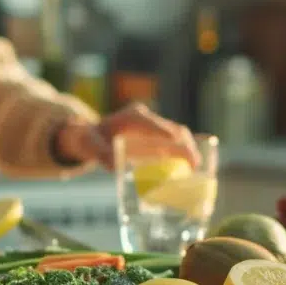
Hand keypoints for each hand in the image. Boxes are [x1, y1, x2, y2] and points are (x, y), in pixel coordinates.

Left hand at [55, 102, 199, 169]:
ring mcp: (154, 126)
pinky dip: (184, 152)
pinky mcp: (158, 136)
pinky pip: (175, 142)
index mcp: (132, 117)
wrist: (90, 135)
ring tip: (196, 166)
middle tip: (194, 163)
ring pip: (178, 134)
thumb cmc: (89, 140)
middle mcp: (146, 118)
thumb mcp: (90, 146)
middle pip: (172, 128)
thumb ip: (100, 153)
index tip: (176, 143)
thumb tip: (111, 164)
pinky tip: (190, 166)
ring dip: (188, 148)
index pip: (151, 123)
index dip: (164, 132)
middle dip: (185, 144)